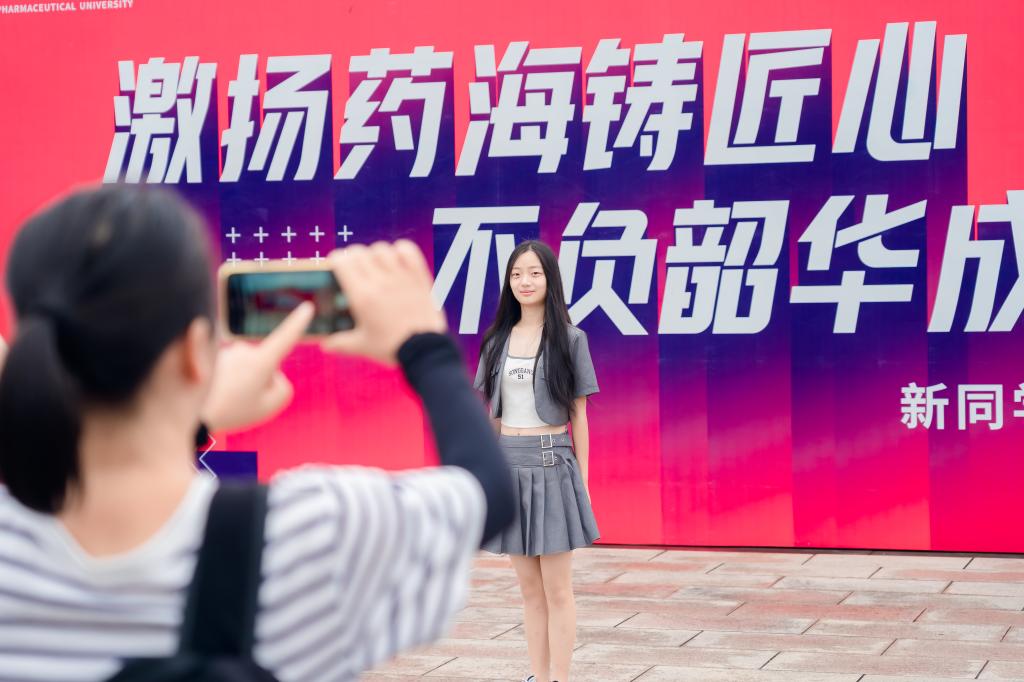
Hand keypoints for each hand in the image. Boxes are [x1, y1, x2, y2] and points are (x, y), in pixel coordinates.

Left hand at [201, 302, 313, 432]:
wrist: (189, 412)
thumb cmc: (231, 411)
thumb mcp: (270, 406)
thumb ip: (282, 387)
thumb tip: (273, 374)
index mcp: (261, 361)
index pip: (285, 338)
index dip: (298, 323)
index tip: (307, 308)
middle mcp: (243, 351)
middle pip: (264, 362)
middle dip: (259, 379)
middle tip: (242, 402)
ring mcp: (225, 351)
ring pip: (244, 366)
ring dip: (239, 381)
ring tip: (223, 400)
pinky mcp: (209, 355)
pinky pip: (227, 367)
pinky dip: (223, 380)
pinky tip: (212, 394)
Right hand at [322, 240, 445, 363]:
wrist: (424, 350)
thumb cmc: (392, 348)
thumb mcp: (361, 346)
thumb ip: (339, 343)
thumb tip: (324, 344)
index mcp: (363, 296)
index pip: (342, 261)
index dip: (336, 260)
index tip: (336, 265)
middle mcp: (380, 282)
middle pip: (359, 252)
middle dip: (352, 257)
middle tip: (354, 268)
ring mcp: (401, 277)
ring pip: (382, 249)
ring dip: (375, 254)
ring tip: (375, 265)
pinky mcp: (419, 276)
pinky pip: (408, 250)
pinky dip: (400, 250)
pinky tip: (397, 259)